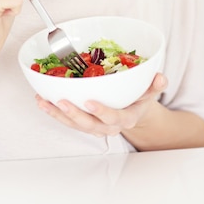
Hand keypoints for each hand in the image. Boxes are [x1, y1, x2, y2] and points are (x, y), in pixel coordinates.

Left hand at [35, 73, 167, 137]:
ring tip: (43, 102)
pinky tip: (42, 101)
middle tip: (61, 101)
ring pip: (74, 124)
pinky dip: (53, 111)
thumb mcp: (150, 91)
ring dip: (57, 114)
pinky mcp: (81, 122)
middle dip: (73, 115)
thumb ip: (155, 85)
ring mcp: (93, 126)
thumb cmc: (139, 98)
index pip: (114, 119)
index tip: (90, 102)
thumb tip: (161, 77)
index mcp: (125, 118)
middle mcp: (107, 126)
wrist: (132, 111)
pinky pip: (66, 120)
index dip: (102, 112)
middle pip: (89, 125)